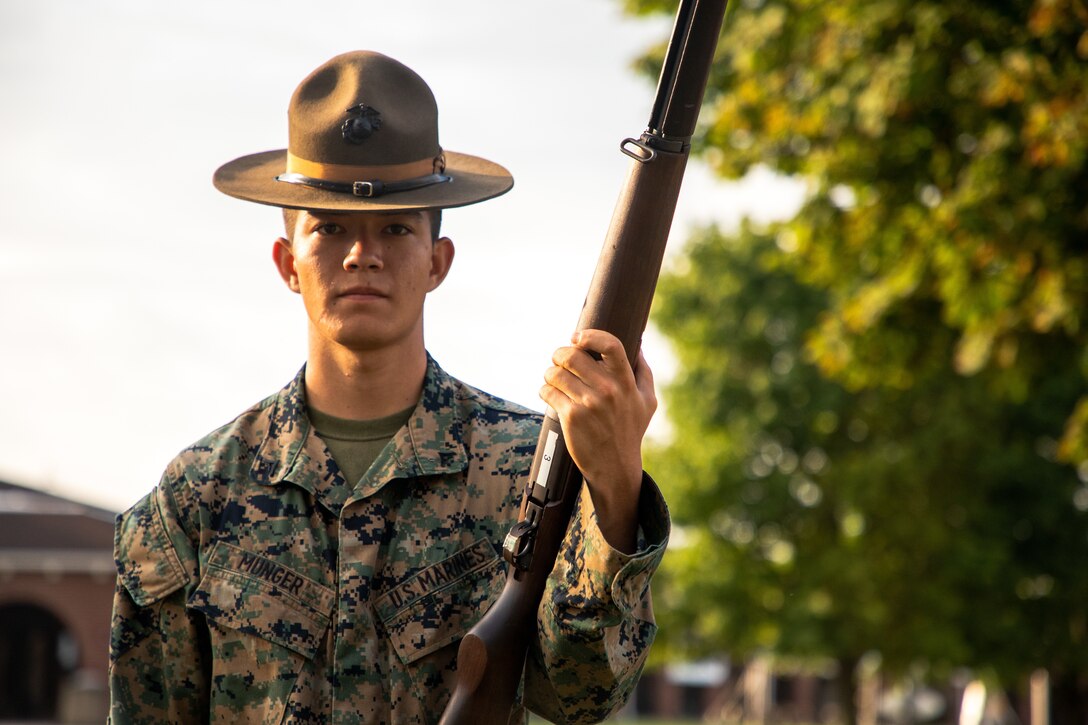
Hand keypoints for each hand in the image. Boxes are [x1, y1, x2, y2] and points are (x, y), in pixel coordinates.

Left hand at [539, 329, 656, 552]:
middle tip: (560, 360)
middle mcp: (608, 391)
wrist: (615, 467)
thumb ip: (643, 372)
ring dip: (550, 373)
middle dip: (560, 354)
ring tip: (554, 379)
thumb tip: (637, 344)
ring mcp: (588, 404)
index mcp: (626, 382)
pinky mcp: (571, 417)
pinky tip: (550, 395)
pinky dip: (545, 390)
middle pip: (573, 355)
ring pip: (555, 373)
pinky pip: (548, 392)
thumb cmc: (630, 431)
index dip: (590, 335)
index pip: (611, 345)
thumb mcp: (647, 401)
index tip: (577, 337)